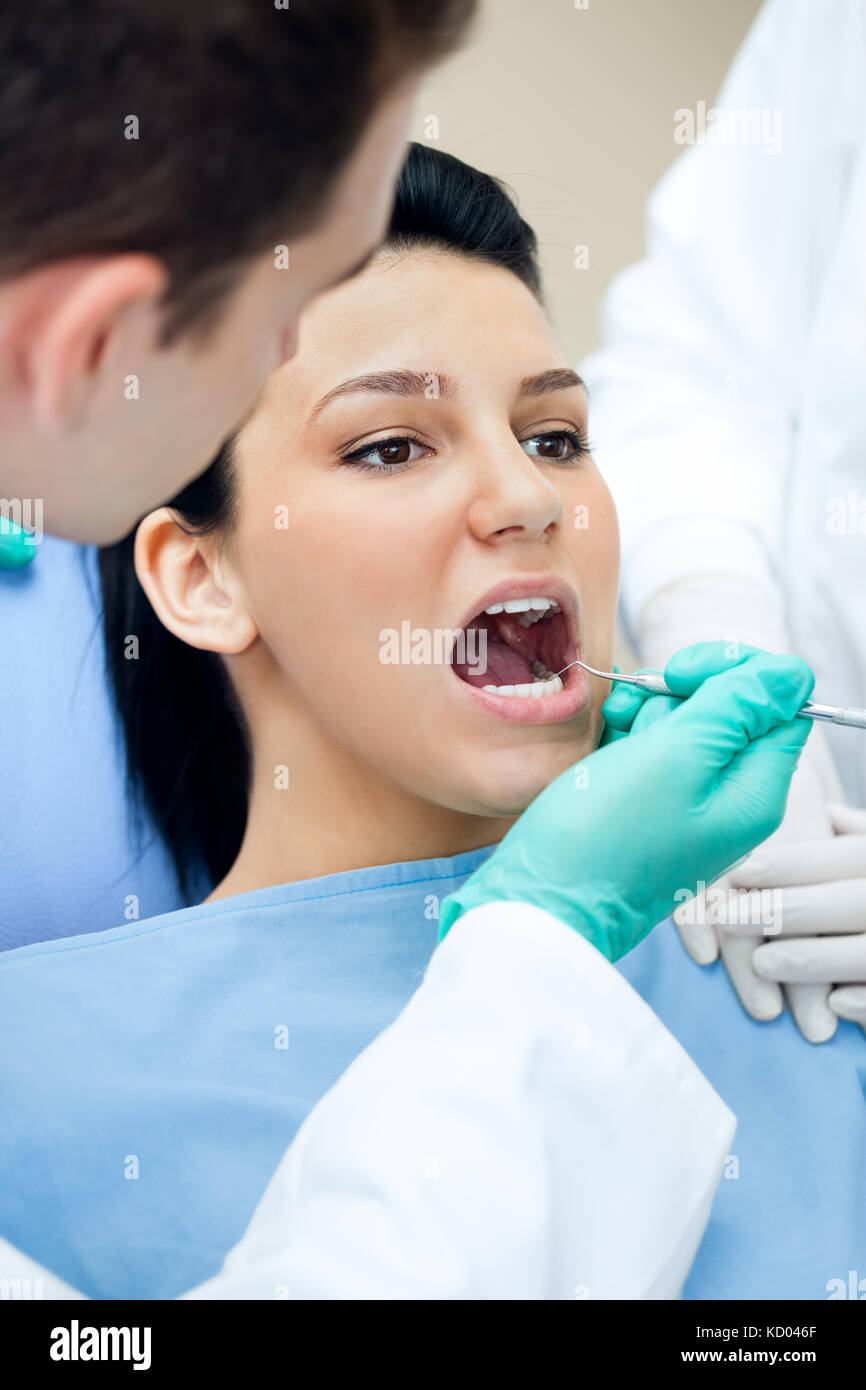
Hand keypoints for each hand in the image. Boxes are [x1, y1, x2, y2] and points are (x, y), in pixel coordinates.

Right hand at [439, 643, 812, 961]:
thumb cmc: (605, 835)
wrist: (541, 899)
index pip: (781, 703)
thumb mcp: (676, 756)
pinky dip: (626, 735)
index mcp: (754, 792)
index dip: (736, 672)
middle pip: (730, 709)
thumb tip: (789, 675)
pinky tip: (603, 743)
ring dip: (646, 713)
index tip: (683, 674)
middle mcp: (729, 798)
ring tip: (614, 734)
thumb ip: (736, 707)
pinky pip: (651, 748)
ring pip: (684, 724)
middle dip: (680, 696)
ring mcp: (687, 802)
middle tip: (641, 717)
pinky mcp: (648, 804)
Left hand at [737, 803, 865, 1040]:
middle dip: (788, 911)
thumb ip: (856, 832)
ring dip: (814, 959)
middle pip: (854, 903)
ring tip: (760, 964)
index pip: (846, 857)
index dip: (793, 863)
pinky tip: (833, 1003)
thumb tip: (822, 811)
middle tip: (730, 918)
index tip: (739, 869)